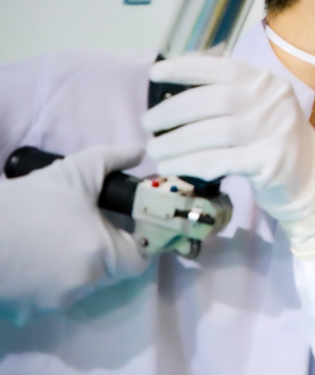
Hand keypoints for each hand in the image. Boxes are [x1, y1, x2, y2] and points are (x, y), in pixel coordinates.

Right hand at [0, 144, 148, 323]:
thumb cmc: (24, 204)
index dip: (135, 240)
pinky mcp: (24, 315)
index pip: (138, 259)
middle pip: (107, 271)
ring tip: (47, 238)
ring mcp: (51, 305)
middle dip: (98, 249)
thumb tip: (138, 151)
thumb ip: (111, 160)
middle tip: (78, 224)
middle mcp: (82, 287)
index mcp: (102, 256)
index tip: (123, 225)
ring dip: (69, 266)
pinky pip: (44, 297)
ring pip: (76, 284)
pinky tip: (26, 258)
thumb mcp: (72, 172)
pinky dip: (41, 281)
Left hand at [141, 56, 314, 258]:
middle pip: (215, 100)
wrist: (309, 181)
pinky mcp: (271, 163)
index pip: (223, 69)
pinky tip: (173, 166)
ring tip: (155, 150)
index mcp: (267, 83)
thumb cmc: (272, 140)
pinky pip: (222, 161)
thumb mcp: (257, 108)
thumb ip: (227, 95)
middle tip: (148, 123)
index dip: (186, 68)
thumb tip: (175, 87)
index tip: (155, 73)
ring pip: (215, 132)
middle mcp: (273, 102)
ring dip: (177, 141)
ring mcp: (275, 132)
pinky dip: (191, 164)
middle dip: (174, 111)